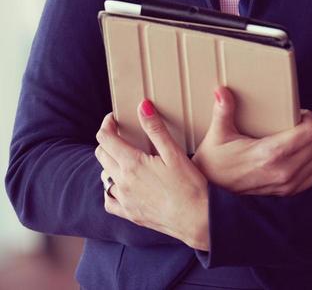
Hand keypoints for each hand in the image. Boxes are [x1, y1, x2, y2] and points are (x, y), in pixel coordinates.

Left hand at [95, 100, 208, 249]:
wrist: (196, 218)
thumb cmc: (189, 184)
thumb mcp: (174, 152)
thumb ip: (156, 128)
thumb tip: (142, 106)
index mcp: (132, 164)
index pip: (106, 139)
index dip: (107, 124)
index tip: (113, 118)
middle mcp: (123, 183)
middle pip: (101, 155)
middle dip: (107, 140)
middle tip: (120, 133)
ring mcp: (124, 200)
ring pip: (104, 177)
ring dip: (109, 163)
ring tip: (124, 156)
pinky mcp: (130, 214)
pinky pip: (109, 201)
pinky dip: (111, 189)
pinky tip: (122, 185)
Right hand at [193, 87, 311, 195]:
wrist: (210, 193)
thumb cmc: (215, 161)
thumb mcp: (217, 134)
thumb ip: (222, 110)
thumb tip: (221, 90)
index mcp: (270, 153)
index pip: (311, 132)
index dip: (309, 118)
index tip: (298, 114)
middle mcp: (284, 171)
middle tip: (298, 123)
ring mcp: (288, 185)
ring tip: (299, 137)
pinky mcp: (288, 193)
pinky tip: (300, 154)